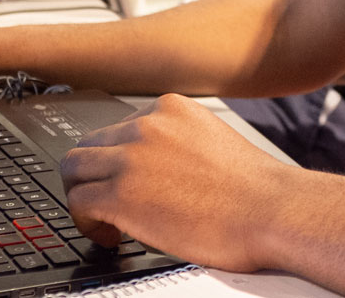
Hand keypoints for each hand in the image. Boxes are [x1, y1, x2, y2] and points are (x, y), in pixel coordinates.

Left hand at [61, 94, 289, 269]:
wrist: (271, 210)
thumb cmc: (254, 189)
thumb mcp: (212, 139)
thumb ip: (178, 142)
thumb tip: (157, 168)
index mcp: (170, 108)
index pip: (118, 127)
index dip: (117, 160)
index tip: (124, 181)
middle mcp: (147, 125)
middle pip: (90, 144)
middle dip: (95, 176)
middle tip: (108, 203)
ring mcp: (131, 157)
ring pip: (74, 169)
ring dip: (84, 196)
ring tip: (105, 220)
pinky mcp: (122, 194)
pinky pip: (78, 203)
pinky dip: (87, 223)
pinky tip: (111, 235)